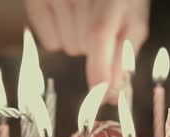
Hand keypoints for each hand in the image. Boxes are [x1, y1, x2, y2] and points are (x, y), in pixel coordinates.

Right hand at [25, 0, 149, 89]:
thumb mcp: (132, 19)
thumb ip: (123, 57)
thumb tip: (112, 93)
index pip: (98, 33)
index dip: (98, 67)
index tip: (102, 92)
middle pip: (80, 47)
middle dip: (92, 46)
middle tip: (98, 24)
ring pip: (65, 46)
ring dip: (75, 40)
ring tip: (83, 17)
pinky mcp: (37, 0)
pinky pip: (49, 42)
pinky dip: (58, 36)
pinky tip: (66, 18)